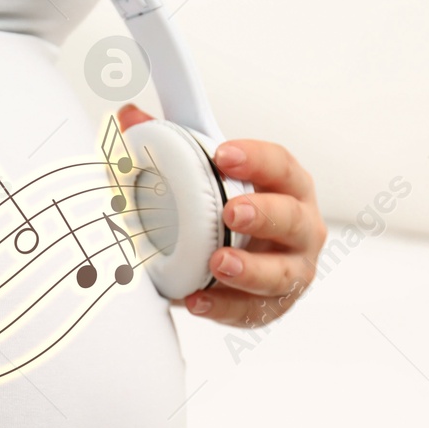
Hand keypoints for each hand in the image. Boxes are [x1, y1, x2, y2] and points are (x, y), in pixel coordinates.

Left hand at [118, 105, 324, 326]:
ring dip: (250, 269)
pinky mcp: (271, 306)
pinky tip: (197, 300)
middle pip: (293, 219)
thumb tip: (129, 115)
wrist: (222, 262)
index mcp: (286, 187)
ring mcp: (292, 270)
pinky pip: (251, 312)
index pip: (282, 167)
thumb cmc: (219, 210)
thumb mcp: (195, 173)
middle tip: (231, 212)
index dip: (258, 159)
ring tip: (216, 262)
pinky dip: (224, 308)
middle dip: (264, 214)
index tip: (223, 156)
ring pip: (282, 273)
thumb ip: (165, 142)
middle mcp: (300, 228)